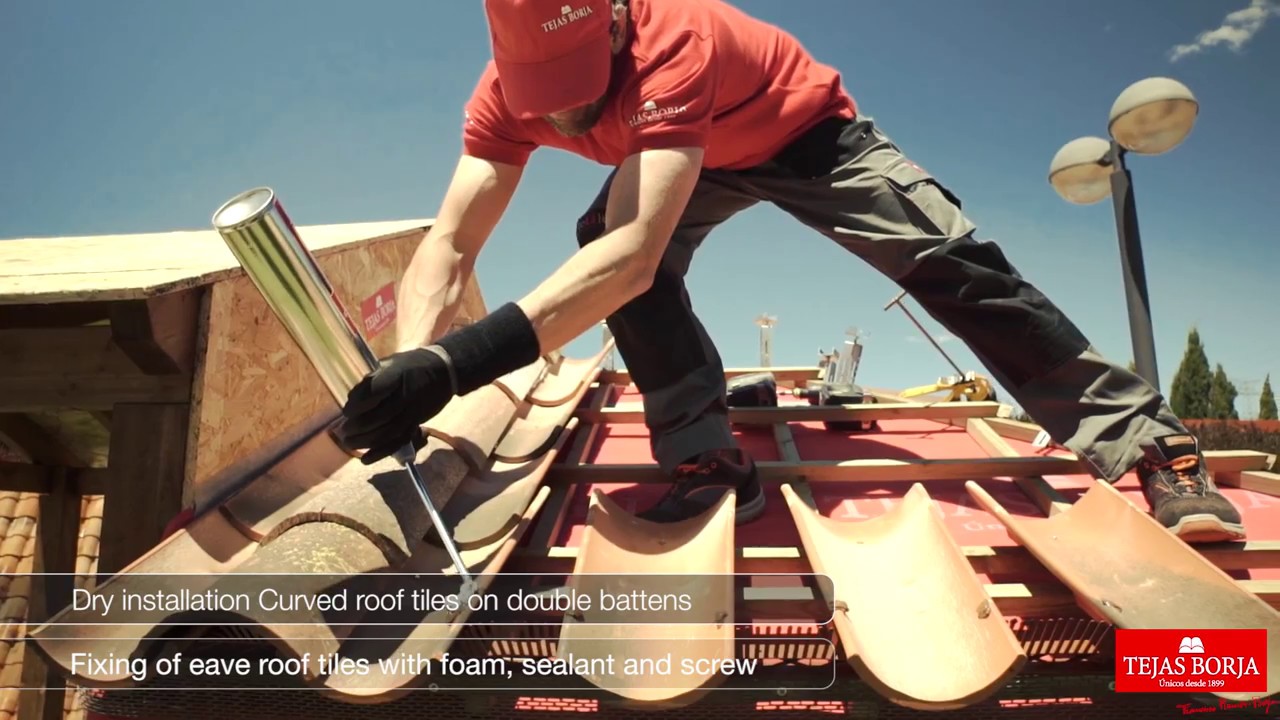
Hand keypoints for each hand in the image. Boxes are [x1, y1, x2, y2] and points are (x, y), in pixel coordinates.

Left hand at [339, 347, 454, 464]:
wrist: (445, 372)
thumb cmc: (412, 365)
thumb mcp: (391, 362)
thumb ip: (372, 380)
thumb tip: (353, 399)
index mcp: (396, 375)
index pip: (372, 393)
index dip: (357, 404)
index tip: (347, 411)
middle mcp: (405, 395)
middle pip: (378, 417)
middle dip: (357, 426)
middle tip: (344, 430)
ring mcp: (412, 412)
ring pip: (387, 433)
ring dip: (365, 441)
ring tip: (350, 443)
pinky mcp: (416, 424)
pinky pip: (398, 441)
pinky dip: (381, 453)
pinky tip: (366, 459)